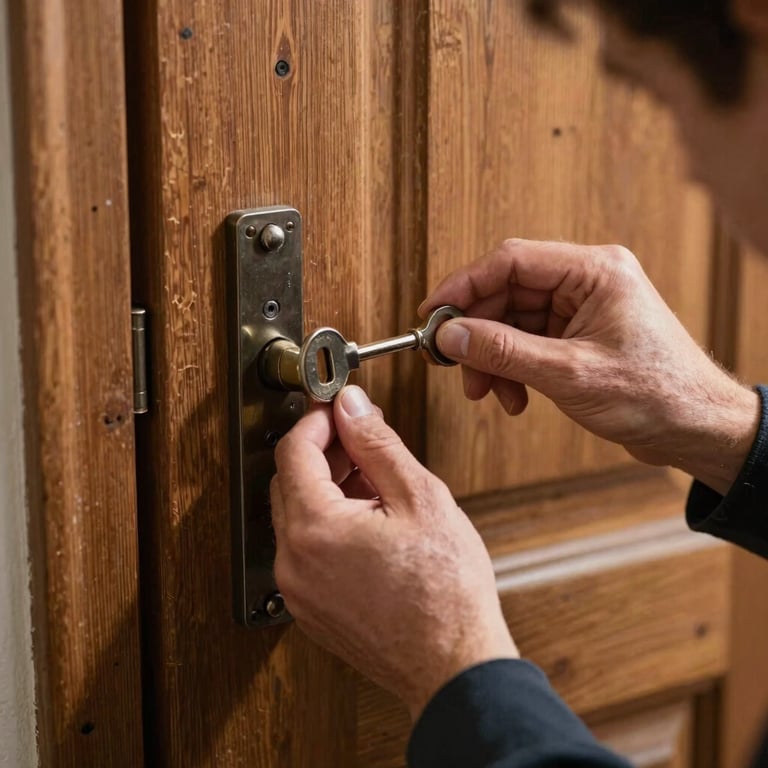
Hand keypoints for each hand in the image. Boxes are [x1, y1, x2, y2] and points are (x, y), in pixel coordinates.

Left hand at [271, 386, 517, 718]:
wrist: (454, 666)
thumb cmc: (446, 591)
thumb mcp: (419, 497)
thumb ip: (376, 443)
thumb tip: (351, 407)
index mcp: (314, 530)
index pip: (293, 451)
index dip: (318, 421)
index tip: (340, 410)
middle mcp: (293, 563)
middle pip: (288, 482)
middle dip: (323, 452)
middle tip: (362, 440)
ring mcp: (299, 591)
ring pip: (297, 516)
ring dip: (327, 487)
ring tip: (375, 480)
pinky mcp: (311, 609)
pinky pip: (307, 550)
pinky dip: (329, 523)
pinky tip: (369, 518)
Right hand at [422, 239, 759, 494]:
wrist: (696, 428)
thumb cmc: (657, 393)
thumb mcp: (568, 372)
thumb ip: (503, 351)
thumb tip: (451, 336)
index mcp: (594, 271)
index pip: (511, 261)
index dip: (464, 286)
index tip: (432, 313)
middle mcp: (586, 282)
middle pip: (507, 293)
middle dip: (477, 333)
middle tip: (452, 362)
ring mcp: (581, 309)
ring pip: (512, 322)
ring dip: (493, 358)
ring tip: (487, 391)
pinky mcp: (578, 335)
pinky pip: (527, 343)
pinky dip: (512, 369)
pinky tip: (514, 397)